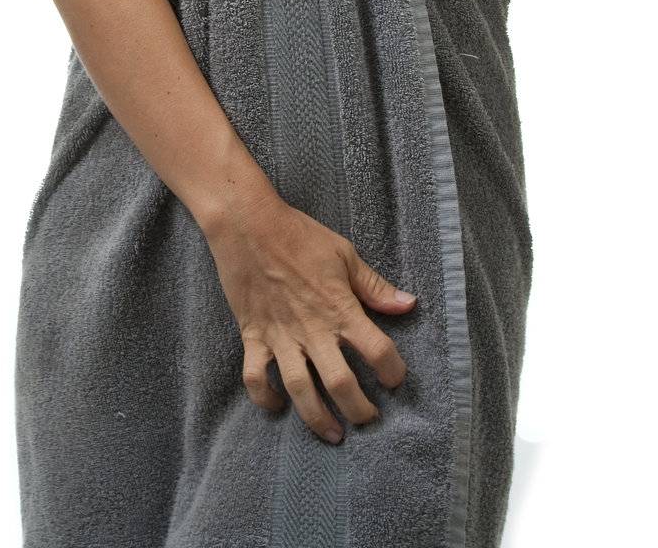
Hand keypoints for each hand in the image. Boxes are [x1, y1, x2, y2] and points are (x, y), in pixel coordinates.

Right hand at [205, 186, 416, 443]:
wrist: (248, 225)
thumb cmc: (299, 235)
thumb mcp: (344, 254)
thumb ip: (375, 286)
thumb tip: (408, 304)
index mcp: (340, 308)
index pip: (378, 351)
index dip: (394, 372)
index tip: (396, 379)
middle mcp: (313, 329)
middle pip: (341, 384)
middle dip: (360, 410)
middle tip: (369, 419)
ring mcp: (281, 336)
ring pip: (301, 390)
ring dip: (318, 418)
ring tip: (333, 434)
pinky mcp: (254, 336)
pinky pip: (255, 378)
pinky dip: (265, 398)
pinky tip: (278, 405)